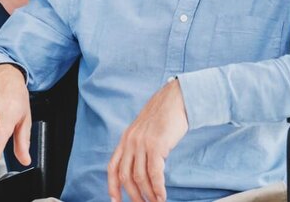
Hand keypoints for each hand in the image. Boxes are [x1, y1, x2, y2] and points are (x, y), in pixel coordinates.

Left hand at [107, 78, 189, 201]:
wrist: (177, 98)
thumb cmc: (165, 114)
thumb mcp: (145, 129)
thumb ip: (139, 145)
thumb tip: (141, 166)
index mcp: (126, 138)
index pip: (113, 167)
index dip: (112, 186)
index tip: (116, 200)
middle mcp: (131, 141)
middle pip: (126, 176)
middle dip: (133, 195)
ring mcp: (142, 143)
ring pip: (140, 178)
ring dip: (148, 194)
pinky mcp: (157, 145)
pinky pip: (154, 173)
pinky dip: (158, 188)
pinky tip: (162, 196)